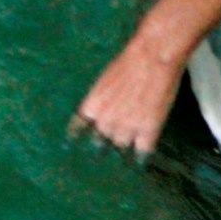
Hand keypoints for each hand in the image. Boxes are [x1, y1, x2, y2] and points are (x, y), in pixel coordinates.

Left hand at [70, 31, 188, 159]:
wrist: (151, 59)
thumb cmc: (128, 62)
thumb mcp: (106, 80)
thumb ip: (102, 99)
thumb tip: (103, 109)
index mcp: (92, 104)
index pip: (78, 126)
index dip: (75, 136)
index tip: (69, 145)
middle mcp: (106, 119)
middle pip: (98, 141)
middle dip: (100, 145)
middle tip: (102, 150)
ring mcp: (126, 127)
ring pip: (119, 147)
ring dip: (121, 149)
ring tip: (123, 155)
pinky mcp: (147, 131)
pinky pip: (141, 152)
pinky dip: (140, 156)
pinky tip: (140, 160)